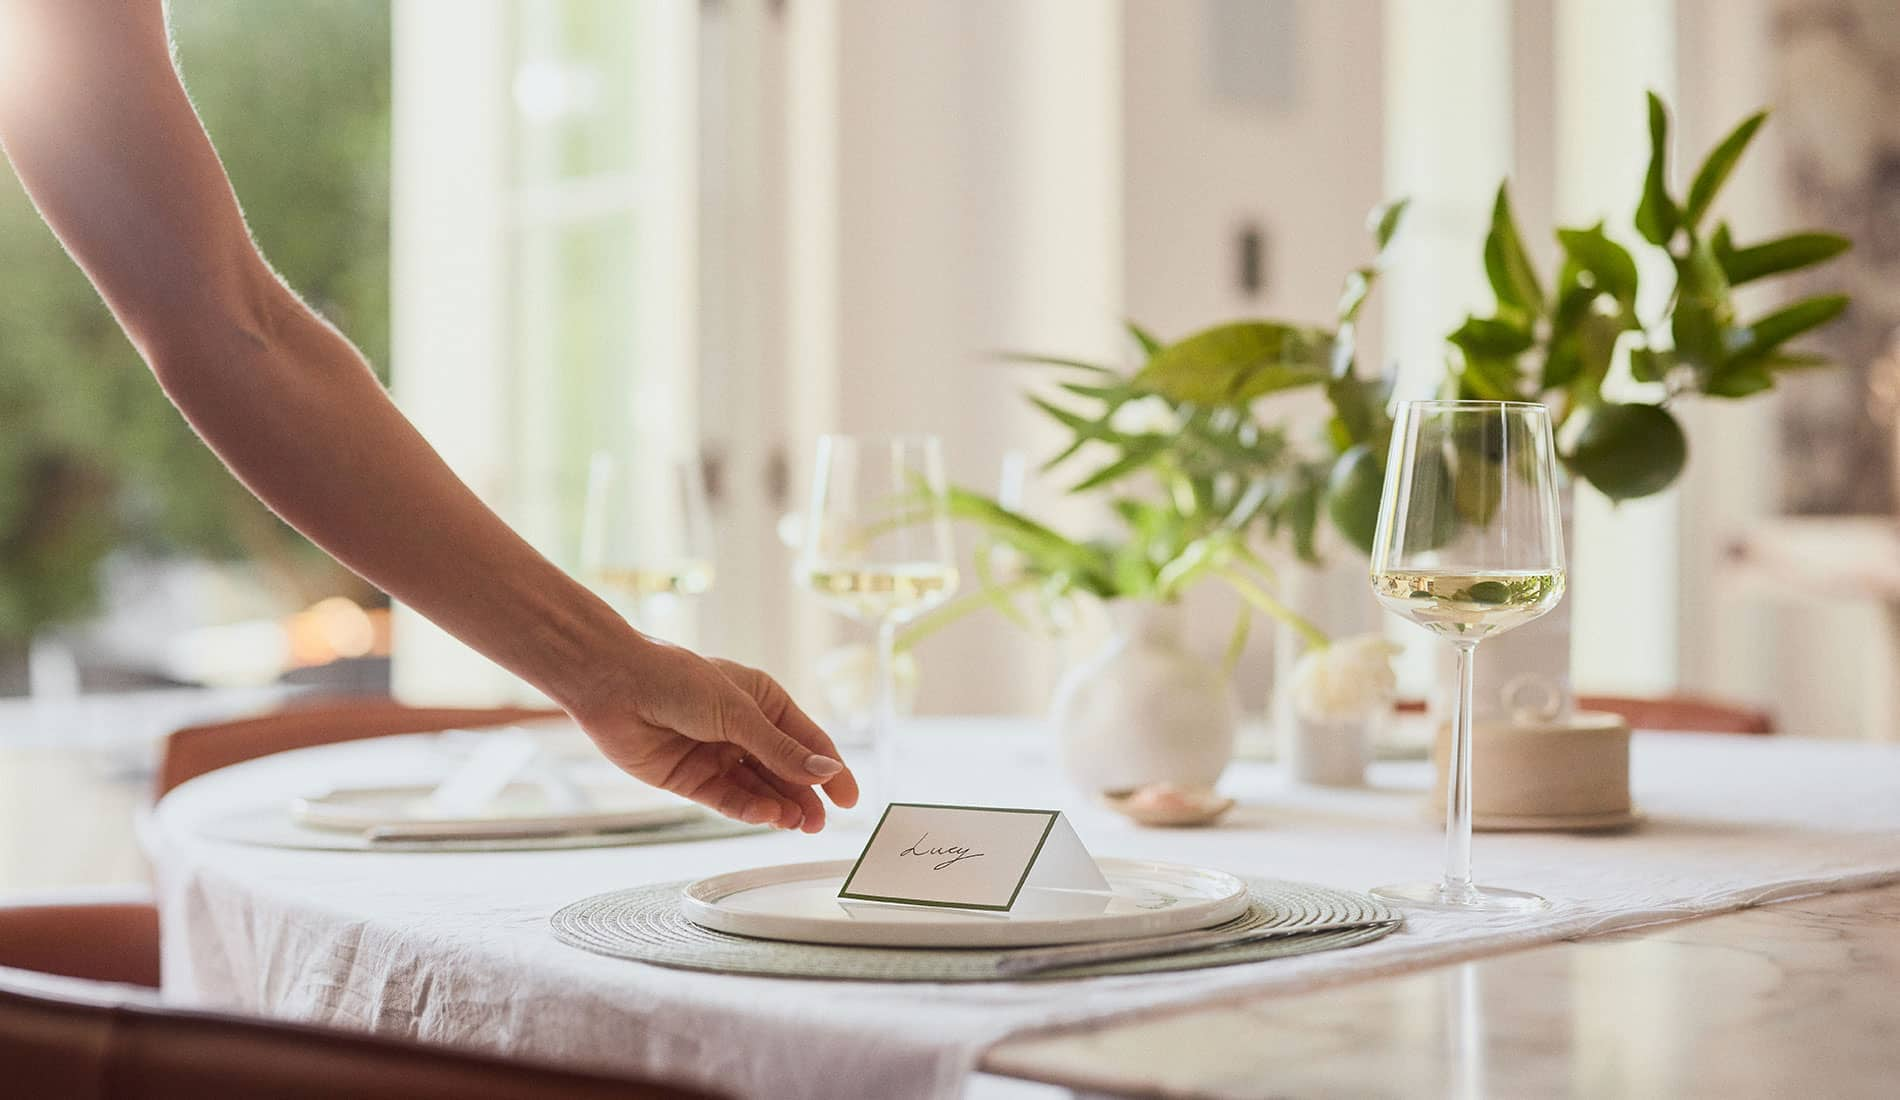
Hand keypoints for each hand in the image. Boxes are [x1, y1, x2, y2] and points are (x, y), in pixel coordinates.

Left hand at [567, 640, 858, 832]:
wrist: (614, 686)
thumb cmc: (677, 680)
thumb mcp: (738, 713)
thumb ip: (781, 749)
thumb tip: (827, 772)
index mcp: (762, 700)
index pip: (807, 741)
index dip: (831, 770)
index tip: (850, 799)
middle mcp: (742, 730)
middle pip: (784, 771)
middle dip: (804, 796)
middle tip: (820, 824)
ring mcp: (717, 755)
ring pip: (759, 789)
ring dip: (779, 806)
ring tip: (798, 825)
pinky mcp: (691, 778)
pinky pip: (727, 799)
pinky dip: (748, 809)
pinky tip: (767, 816)